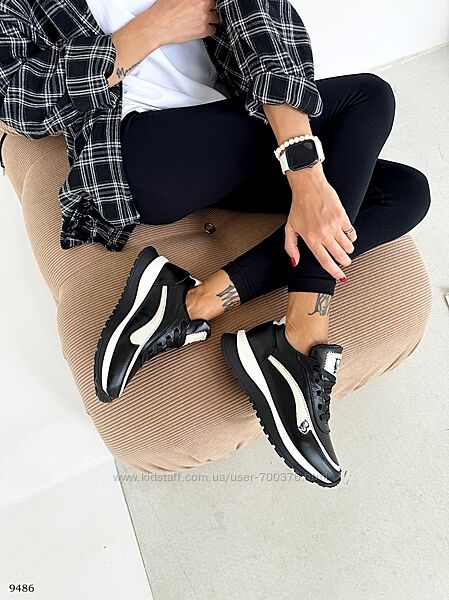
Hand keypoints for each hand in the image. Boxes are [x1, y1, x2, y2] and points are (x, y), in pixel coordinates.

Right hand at [149, 0, 220, 45]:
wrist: (158, 25)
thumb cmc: (164, 10)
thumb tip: (192, 1)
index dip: (207, 1)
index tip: (206, 4)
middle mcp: (202, 4)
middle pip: (214, 5)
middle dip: (209, 8)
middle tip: (202, 11)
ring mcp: (204, 17)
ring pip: (216, 18)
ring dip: (210, 19)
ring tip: (201, 20)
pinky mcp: (203, 30)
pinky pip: (213, 30)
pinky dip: (209, 29)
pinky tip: (201, 28)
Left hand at [285, 166, 357, 280]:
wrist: (308, 186)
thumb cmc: (299, 206)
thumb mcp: (289, 228)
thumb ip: (291, 247)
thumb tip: (295, 262)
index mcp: (311, 239)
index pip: (325, 261)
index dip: (334, 272)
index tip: (340, 276)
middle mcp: (323, 234)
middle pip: (339, 256)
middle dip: (345, 262)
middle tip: (346, 262)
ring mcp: (334, 225)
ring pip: (348, 245)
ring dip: (348, 250)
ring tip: (346, 249)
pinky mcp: (342, 216)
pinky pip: (351, 232)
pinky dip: (351, 237)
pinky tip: (347, 236)